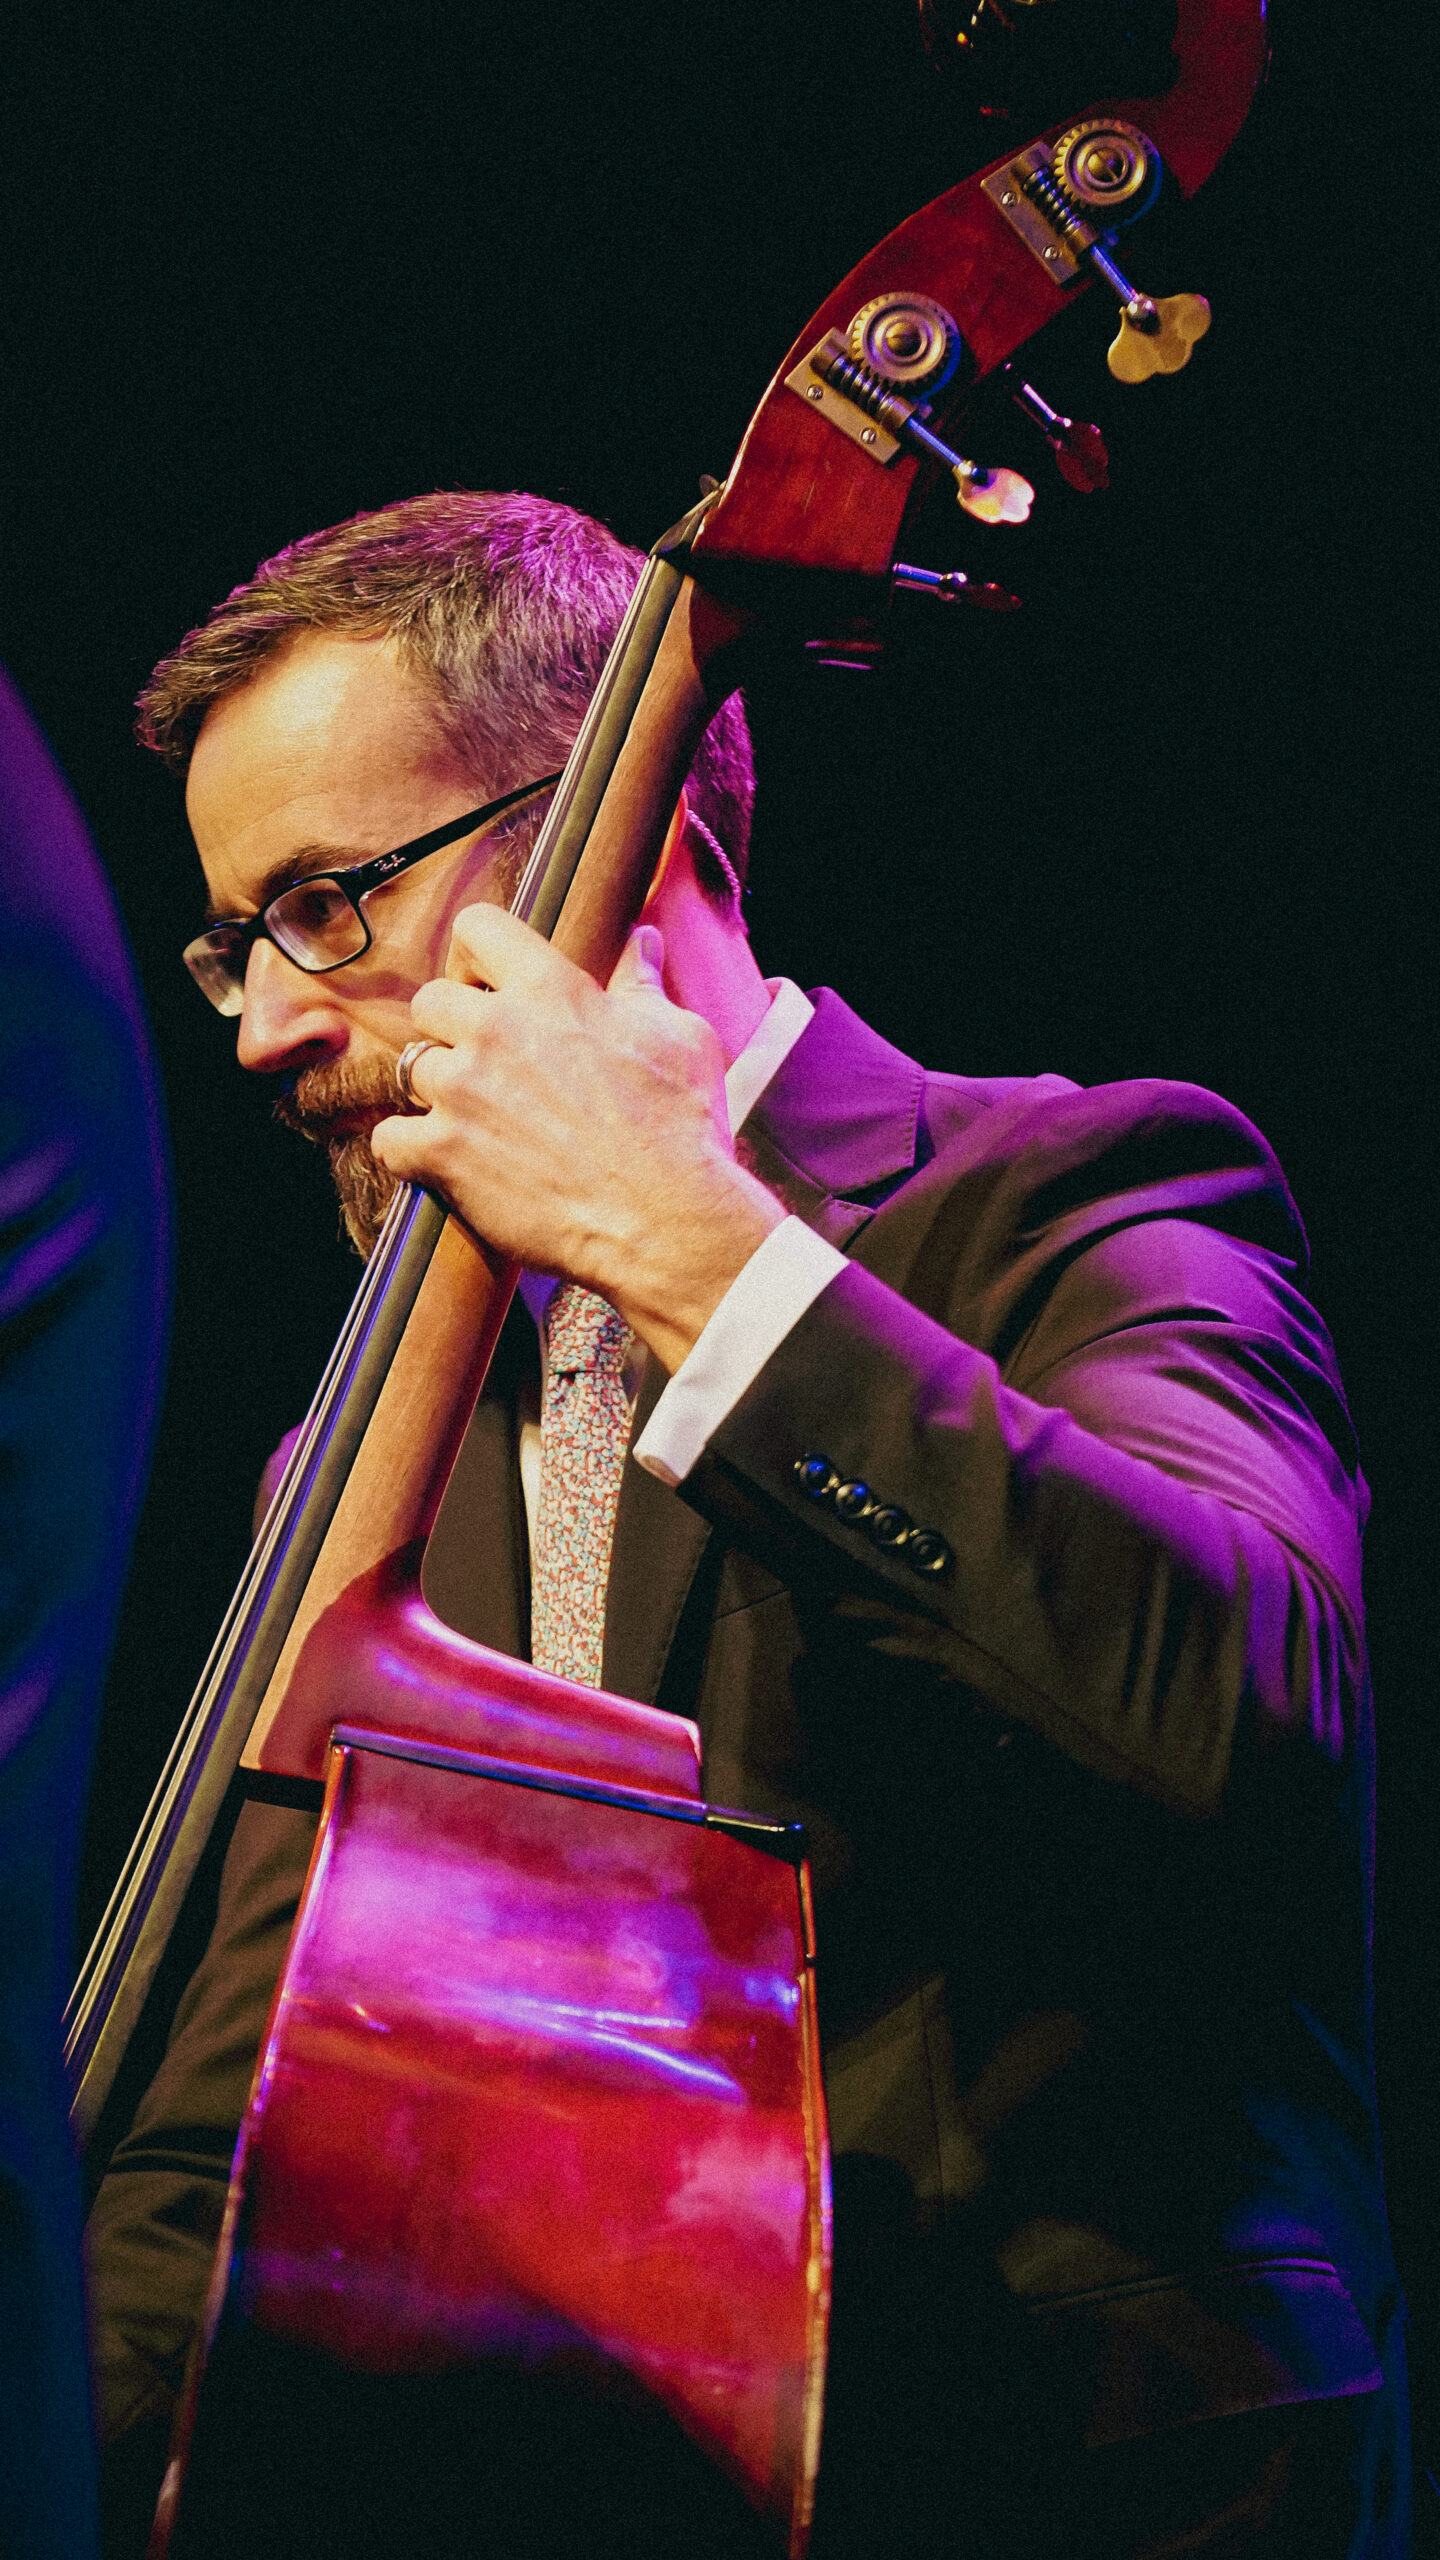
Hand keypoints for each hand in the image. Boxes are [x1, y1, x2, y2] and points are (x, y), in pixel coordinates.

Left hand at [371, 909, 785, 1372]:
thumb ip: (644, 984)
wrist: (665, 1220)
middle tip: (486, 1065)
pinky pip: (389, 1139)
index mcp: (551, 988)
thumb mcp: (680, 1037)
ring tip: (481, 1122)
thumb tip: (644, 942)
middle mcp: (496, 1029)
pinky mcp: (443, 1154)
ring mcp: (463, 1091)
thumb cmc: (682, 1126)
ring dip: (440, 1093)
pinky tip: (448, 1163)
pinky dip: (411, 1152)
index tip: (491, 988)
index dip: (477, 958)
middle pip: (428, 1001)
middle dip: (450, 1029)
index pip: (477, 928)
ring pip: (411, 1070)